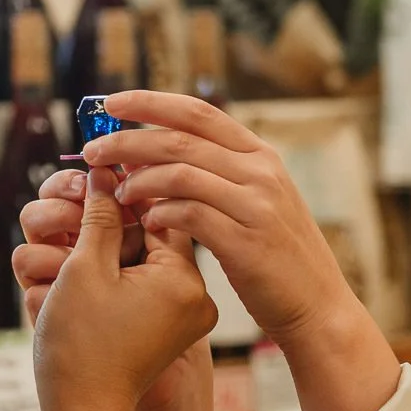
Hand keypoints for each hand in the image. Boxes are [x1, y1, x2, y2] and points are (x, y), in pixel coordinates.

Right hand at [23, 166, 216, 410]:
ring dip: (86, 253)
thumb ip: (101, 213)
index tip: (85, 182)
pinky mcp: (158, 328)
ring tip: (54, 266)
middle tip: (57, 224)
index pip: (159, 208)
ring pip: (131, 258)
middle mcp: (191, 295)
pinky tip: (63, 285)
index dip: (117, 189)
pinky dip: (97, 280)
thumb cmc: (80, 347)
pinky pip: (130, 286)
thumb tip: (109, 170)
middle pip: (143, 232)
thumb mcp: (86, 268)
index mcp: (185, 278)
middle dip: (93, 224)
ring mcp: (177, 314)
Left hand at [88, 92, 398, 410]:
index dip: (150, 103)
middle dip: (127, 141)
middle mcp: (261, 171)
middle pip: (179, 138)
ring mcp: (256, 204)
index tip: (110, 103)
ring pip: (179, 172)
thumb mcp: (259, 204)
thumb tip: (162, 157)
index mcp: (261, 156)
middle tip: (92, 152)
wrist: (317, 307)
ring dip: (139, 181)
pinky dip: (160, 214)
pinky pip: (188, 214)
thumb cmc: (278, 260)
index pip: (197, 113)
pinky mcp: (246, 240)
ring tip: (117, 194)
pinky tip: (146, 223)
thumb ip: (222, 177)